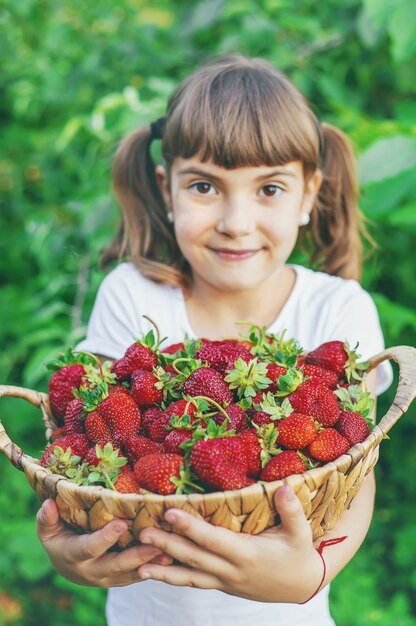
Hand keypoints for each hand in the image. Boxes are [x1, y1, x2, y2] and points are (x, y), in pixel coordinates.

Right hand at [36, 499, 172, 587]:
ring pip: (131, 574)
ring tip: (170, 552)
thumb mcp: (48, 529)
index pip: (90, 548)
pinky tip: (172, 557)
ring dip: (151, 564)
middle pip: (116, 565)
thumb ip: (47, 518)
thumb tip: (49, 503)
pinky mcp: (122, 579)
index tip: (121, 523)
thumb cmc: (59, 538)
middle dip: (137, 556)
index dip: (105, 538)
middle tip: (156, 543)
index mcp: (74, 555)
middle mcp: (92, 571)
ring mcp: (108, 578)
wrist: (69, 566)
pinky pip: (139, 575)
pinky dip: (155, 568)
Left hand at [137, 485, 323, 602]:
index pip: (213, 540)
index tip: (170, 513)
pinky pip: (196, 582)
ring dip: (164, 571)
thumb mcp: (301, 532)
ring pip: (190, 577)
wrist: (302, 585)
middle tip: (143, 534)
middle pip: (195, 558)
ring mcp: (226, 581)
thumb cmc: (299, 553)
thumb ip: (292, 510)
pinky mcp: (223, 585)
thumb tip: (283, 487)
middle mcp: (233, 571)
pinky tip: (157, 572)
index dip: (191, 527)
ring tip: (138, 566)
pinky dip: (176, 578)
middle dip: (168, 546)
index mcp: (248, 555)